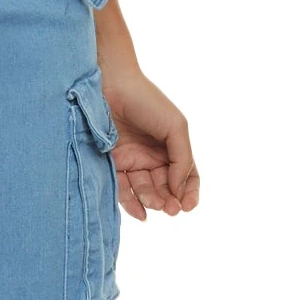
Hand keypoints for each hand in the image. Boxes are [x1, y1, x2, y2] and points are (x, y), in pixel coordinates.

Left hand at [101, 62, 199, 219]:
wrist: (111, 86)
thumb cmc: (147, 102)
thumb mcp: (175, 128)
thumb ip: (182, 159)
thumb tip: (179, 190)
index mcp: (171, 147)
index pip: (186, 176)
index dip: (189, 192)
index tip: (188, 206)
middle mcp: (152, 156)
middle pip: (165, 187)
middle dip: (170, 200)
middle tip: (171, 209)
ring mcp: (132, 161)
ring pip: (145, 190)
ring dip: (152, 201)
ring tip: (156, 205)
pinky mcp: (111, 164)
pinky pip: (122, 189)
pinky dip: (132, 203)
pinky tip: (141, 212)